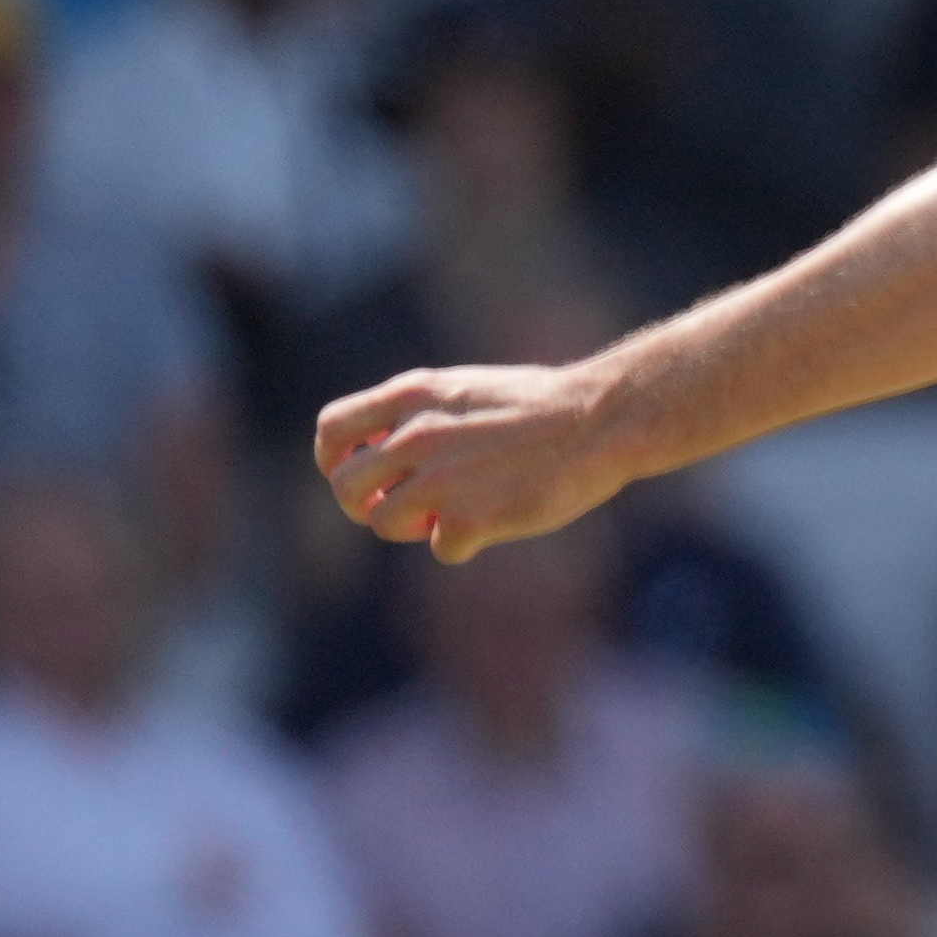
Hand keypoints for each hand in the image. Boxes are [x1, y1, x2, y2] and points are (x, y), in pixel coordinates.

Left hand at [314, 359, 637, 559]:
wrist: (603, 420)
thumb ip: (422, 414)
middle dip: (365, 504)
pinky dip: (466, 543)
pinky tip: (498, 522)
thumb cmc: (547, 405)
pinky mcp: (469, 519)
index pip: (333, 429)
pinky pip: (442, 548)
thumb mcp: (468, 388)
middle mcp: (415, 435)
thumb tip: (389, 453)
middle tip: (400, 509)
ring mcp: (439, 480)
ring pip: (384, 522)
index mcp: (413, 396)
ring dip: (413, 526)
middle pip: (347, 486)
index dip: (334, 459)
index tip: (355, 473)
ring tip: (452, 517)